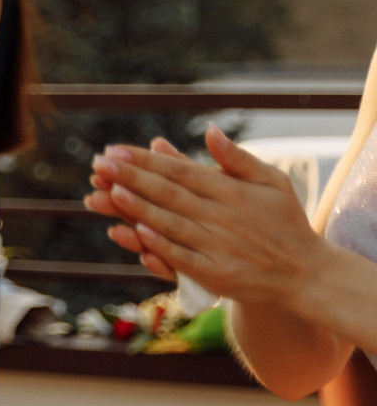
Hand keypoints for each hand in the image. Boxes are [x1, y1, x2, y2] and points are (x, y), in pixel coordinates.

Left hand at [85, 129, 318, 299]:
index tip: (115, 150)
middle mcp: (223, 217)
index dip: (146, 160)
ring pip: (171, 224)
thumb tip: (209, 130)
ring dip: (137, 208)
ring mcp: (219, 247)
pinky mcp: (216, 275)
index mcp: (233, 192)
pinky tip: (135, 232)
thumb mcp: (271, 182)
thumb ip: (237, 158)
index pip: (181, 172)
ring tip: (107, 191)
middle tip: (99, 162)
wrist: (306, 274)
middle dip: (131, 177)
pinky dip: (159, 245)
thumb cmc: (285, 222)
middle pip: (170, 194)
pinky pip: (182, 258)